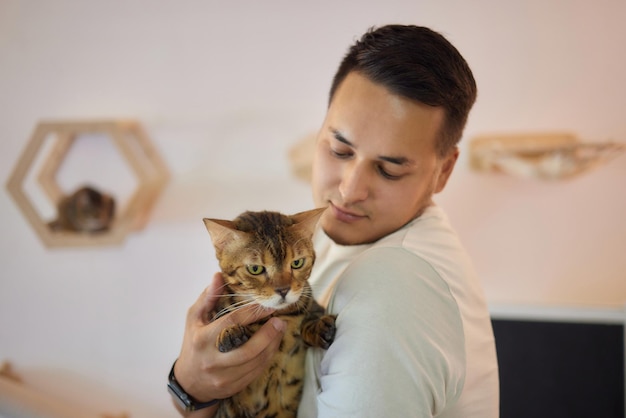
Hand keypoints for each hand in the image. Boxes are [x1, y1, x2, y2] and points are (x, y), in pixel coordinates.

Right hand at [174, 273, 285, 403]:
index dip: (252, 313)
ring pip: (254, 363)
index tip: (267, 305)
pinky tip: (273, 345)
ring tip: (280, 330)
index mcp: (202, 340)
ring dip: (272, 346)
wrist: (189, 382)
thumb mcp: (195, 318)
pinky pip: (256, 372)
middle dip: (268, 335)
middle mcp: (212, 361)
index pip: (231, 324)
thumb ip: (208, 297)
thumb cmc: (193, 343)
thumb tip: (219, 276)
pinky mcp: (232, 387)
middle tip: (280, 321)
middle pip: (247, 350)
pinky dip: (268, 357)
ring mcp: (222, 377)